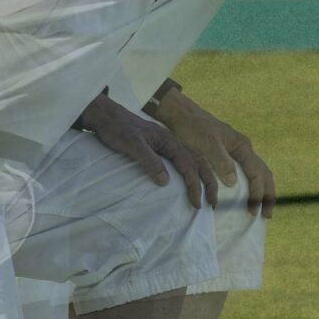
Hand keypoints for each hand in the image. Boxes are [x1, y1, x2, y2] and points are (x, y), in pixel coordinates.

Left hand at [74, 91, 218, 210]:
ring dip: (201, 177)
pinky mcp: (158, 147)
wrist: (106, 115)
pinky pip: (180, 160)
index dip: (194, 185)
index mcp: (169, 140)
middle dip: (207, 182)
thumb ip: (149, 161)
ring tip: (206, 194)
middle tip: (212, 202)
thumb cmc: (118, 129)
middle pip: (197, 162)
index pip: (188, 165)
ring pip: (191, 160)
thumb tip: (166, 181)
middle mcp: (171, 141)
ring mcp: (165, 144)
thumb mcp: (132, 145)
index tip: (197, 202)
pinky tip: (188, 180)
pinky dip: (190, 171)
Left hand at [150, 87, 275, 217]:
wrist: (180, 115)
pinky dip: (250, 186)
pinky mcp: (227, 154)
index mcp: (242, 146)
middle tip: (267, 215)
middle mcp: (243, 148)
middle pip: (263, 173)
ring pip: (256, 173)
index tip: (253, 210)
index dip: (257, 193)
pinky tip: (244, 196)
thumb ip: (222, 162)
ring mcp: (236, 151)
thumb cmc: (193, 128)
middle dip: (267, 195)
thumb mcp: (207, 144)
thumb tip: (234, 182)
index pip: (257, 173)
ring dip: (260, 191)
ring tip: (260, 208)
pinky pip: (245, 173)